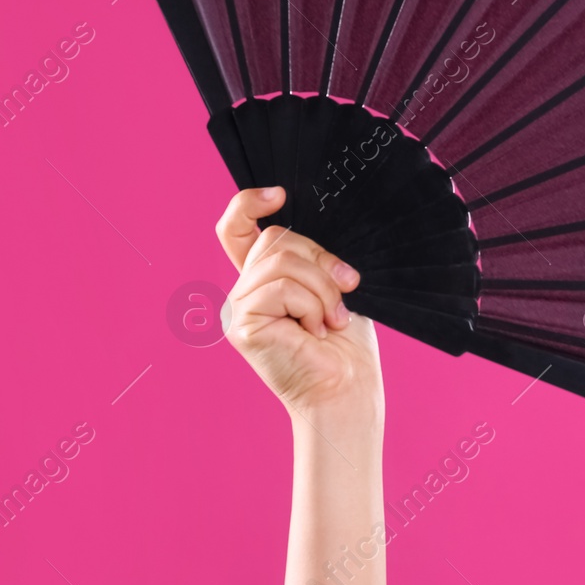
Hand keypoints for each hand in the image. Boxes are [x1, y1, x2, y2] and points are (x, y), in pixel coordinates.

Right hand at [216, 188, 382, 425]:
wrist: (348, 389)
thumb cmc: (345, 345)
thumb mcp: (332, 286)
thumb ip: (313, 257)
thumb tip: (312, 222)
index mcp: (263, 279)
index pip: (236, 229)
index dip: (249, 203)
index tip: (279, 194)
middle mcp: (243, 291)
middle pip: (275, 238)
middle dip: (320, 260)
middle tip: (344, 290)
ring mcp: (237, 308)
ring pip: (282, 261)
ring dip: (321, 288)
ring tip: (331, 320)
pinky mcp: (241, 325)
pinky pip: (282, 288)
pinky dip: (312, 306)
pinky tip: (317, 332)